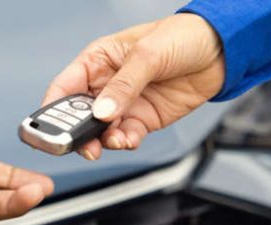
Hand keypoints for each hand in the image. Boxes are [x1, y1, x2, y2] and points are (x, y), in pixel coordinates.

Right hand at [44, 13, 224, 159]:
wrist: (223, 49)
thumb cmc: (182, 36)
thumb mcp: (148, 54)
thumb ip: (123, 86)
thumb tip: (102, 112)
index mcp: (97, 61)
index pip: (64, 87)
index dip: (51, 109)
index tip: (47, 129)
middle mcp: (106, 84)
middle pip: (78, 115)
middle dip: (77, 132)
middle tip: (81, 144)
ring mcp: (124, 104)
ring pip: (101, 131)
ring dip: (102, 141)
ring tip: (112, 141)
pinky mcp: (143, 119)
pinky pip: (125, 136)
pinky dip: (123, 142)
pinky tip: (128, 140)